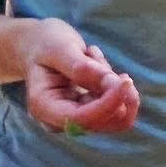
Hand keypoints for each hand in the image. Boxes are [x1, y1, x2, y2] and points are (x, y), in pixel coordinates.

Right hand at [17, 19, 139, 134]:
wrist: (39, 46)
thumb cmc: (46, 44)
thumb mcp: (59, 48)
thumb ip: (82, 67)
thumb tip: (112, 85)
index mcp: (43, 107)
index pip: (81, 119)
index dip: (108, 104)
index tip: (126, 81)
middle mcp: (59, 121)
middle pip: (105, 122)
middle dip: (113, 89)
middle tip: (93, 53)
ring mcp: (77, 120)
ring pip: (119, 113)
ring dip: (112, 82)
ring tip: (88, 55)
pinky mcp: (92, 114)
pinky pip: (120, 104)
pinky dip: (114, 82)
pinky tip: (93, 63)